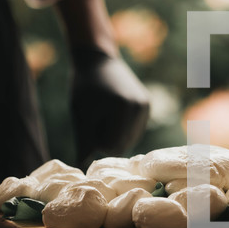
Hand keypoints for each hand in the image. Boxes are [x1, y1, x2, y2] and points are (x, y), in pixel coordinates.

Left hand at [70, 47, 149, 164]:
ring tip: (104, 116)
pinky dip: (123, 127)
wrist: (98, 59)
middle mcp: (139, 107)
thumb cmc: (84, 87)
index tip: (89, 126)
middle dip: (107, 139)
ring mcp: (145, 106)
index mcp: (122, 108)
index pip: (112, 146)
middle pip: (123, 145)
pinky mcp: (147, 105)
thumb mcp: (81, 114)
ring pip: (131, 139)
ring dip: (116, 135)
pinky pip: (135, 129)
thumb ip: (84, 141)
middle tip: (96, 122)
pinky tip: (114, 114)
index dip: (97, 142)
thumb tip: (81, 167)